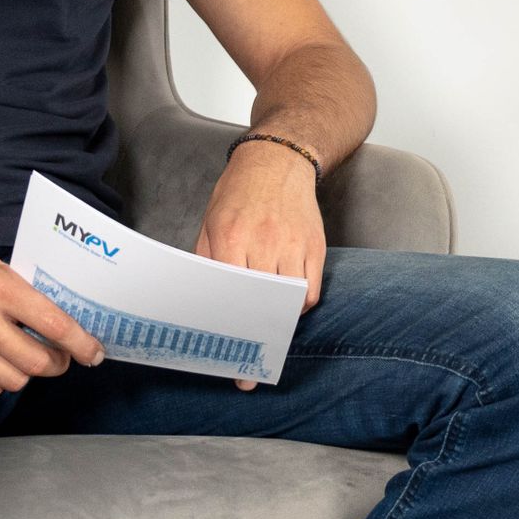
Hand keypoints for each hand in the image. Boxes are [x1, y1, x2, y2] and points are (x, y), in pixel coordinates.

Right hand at [0, 230, 100, 398]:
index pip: (54, 325)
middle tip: (62, 357)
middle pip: (37, 362)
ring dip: (28, 372)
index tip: (94, 353)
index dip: (82, 344)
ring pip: (14, 380)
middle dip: (58, 363)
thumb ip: (25, 294)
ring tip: (27, 356)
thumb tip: (64, 323)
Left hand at [198, 138, 328, 388]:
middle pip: (261, 301)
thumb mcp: (209, 223)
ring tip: (269, 329)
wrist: (277, 161)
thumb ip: (207, 261)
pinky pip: (312, 289)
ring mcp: (293, 244)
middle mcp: (264, 242)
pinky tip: (290, 306)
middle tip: (250, 357)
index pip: (231, 293)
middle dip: (255, 331)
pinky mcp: (316, 245)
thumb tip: (202, 301)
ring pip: (291, 299)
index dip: (230, 324)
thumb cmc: (238, 193)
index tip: (229, 351)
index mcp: (231, 238)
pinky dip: (302, 304)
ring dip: (280, 318)